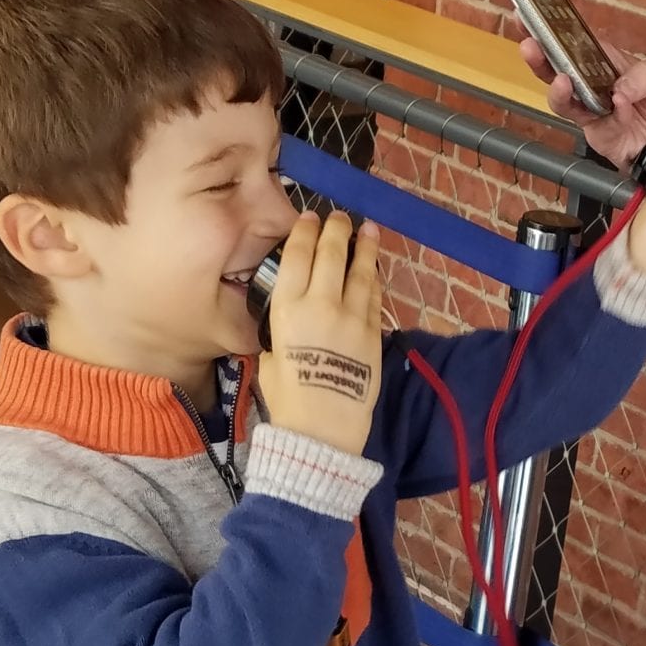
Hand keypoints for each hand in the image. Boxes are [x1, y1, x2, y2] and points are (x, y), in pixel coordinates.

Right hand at [258, 212, 382, 456]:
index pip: (298, 256)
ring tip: (369, 230)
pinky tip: (374, 270)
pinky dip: (374, 280)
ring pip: (361, 272)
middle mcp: (321, 304)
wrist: (323, 428)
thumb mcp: (270, 360)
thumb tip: (286, 326)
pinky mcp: (375, 333)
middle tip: (340, 217)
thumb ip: (279, 335)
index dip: (305, 232)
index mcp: (288, 308)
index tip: (310, 218)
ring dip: (365, 248)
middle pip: (332, 255)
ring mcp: (353, 317)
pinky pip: (375, 298)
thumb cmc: (289, 398)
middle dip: (336, 230)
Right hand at [518, 32, 645, 171]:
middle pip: (559, 67)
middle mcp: (595, 84)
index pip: (578, 41)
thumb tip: (619, 89)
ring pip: (563, 98)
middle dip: (541, 54)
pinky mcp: (597, 133)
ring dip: (557, 88)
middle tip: (529, 43)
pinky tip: (615, 105)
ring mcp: (593, 109)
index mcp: (608, 62)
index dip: (557, 29)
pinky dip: (601, 114)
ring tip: (560, 81)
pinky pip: (591, 123)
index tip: (539, 16)